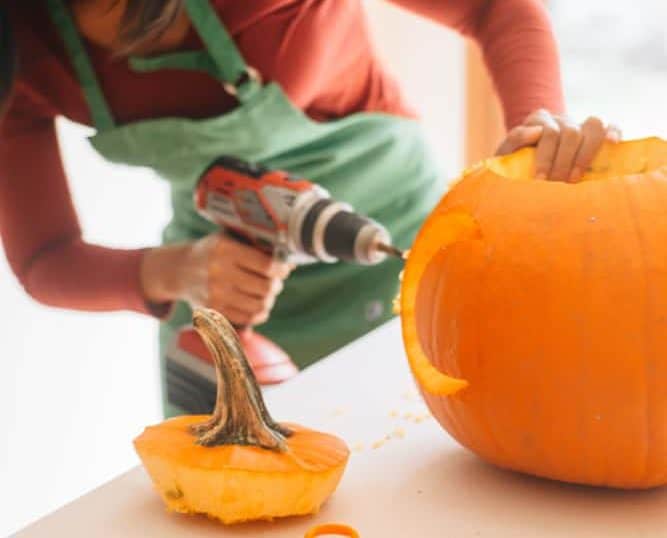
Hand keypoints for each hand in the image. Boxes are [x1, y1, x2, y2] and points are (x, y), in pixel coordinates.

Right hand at [141, 235, 291, 325]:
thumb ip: (258, 246)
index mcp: (225, 249)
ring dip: (269, 300)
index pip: (266, 265)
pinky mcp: (212, 311)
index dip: (282, 269)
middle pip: (266, 287)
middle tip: (276, 282)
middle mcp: (218, 272)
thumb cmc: (213, 251)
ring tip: (267, 293)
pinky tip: (258, 306)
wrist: (179, 270)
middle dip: (276, 285)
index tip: (285, 269)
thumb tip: (291, 263)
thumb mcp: (230, 238)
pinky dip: (258, 314)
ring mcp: (214, 294)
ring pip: (259, 306)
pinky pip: (247, 318)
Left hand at [496, 109, 620, 181]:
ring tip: (574, 178)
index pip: (547, 132)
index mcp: (538, 120)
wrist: (524, 166)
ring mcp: (580, 124)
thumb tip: (535, 132)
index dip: (546, 157)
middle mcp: (561, 120)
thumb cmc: (515, 162)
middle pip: (570, 133)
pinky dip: (614, 131)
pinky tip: (613, 143)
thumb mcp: (506, 153)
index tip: (540, 179)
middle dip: (563, 161)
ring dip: (585, 155)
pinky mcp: (595, 133)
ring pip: (592, 126)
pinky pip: (609, 125)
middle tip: (556, 184)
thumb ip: (514, 140)